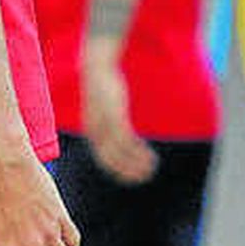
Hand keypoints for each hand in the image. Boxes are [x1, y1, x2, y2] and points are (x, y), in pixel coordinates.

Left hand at [81, 49, 157, 184]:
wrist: (97, 67)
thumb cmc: (103, 90)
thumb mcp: (104, 110)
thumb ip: (110, 124)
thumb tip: (121, 136)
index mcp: (92, 131)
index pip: (103, 159)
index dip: (119, 171)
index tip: (133, 178)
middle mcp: (95, 130)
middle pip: (110, 159)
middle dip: (127, 171)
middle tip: (145, 177)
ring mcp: (104, 123)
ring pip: (120, 152)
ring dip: (136, 163)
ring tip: (152, 168)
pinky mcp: (114, 115)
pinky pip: (127, 140)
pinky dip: (138, 152)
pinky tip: (150, 157)